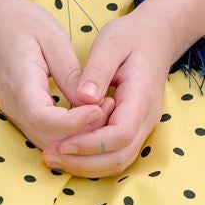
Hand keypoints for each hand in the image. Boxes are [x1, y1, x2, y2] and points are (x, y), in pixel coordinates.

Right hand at [0, 0, 113, 156]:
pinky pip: (44, 133)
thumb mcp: (51, 37)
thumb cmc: (19, 22)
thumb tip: (90, 102)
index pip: (45, 119)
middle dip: (82, 133)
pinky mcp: (19, 113)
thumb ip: (70, 73)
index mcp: (19, 85)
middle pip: (48, 139)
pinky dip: (68, 133)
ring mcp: (14, 113)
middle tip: (110, 109)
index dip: (75, 123)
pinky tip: (87, 116)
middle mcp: (13, 106)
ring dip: (77, 137)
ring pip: (47, 142)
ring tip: (104, 111)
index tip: (101, 109)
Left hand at [44, 11, 175, 178]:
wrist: (155, 38)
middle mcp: (146, 118)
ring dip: (85, 166)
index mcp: (141, 97)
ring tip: (52, 158)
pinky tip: (66, 153)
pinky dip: (91, 160)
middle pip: (119, 157)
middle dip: (83, 162)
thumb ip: (98, 71)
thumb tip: (83, 98)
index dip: (90, 144)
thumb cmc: (130, 37)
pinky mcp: (133, 130)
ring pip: (118, 162)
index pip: (120, 135)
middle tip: (48, 156)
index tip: (61, 143)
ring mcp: (142, 127)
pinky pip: (115, 155)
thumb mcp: (111, 43)